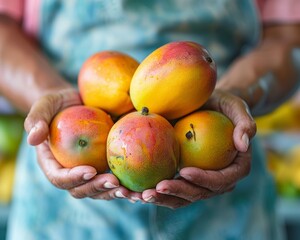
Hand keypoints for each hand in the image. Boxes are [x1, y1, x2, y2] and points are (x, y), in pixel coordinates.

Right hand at [24, 88, 142, 200]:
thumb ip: (36, 119)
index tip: (90, 170)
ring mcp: (89, 170)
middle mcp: (70, 172)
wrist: (75, 103)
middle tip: (114, 182)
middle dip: (97, 188)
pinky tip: (140, 187)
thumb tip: (32, 138)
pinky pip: (114, 179)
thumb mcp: (44, 105)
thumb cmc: (57, 104)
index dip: (73, 178)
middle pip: (81, 189)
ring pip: (99, 190)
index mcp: (52, 163)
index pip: (59, 177)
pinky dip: (126, 186)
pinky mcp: (104, 166)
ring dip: (114, 193)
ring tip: (130, 191)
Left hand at [141, 90, 256, 208]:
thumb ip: (245, 123)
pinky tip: (137, 190)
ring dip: (162, 198)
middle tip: (155, 188)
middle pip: (199, 193)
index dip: (204, 180)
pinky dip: (155, 191)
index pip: (221, 180)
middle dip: (177, 193)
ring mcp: (199, 180)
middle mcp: (218, 179)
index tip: (184, 171)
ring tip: (141, 195)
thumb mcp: (236, 107)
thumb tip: (244, 145)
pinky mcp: (183, 176)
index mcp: (235, 168)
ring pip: (182, 196)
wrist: (208, 106)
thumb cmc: (223, 106)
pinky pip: (170, 187)